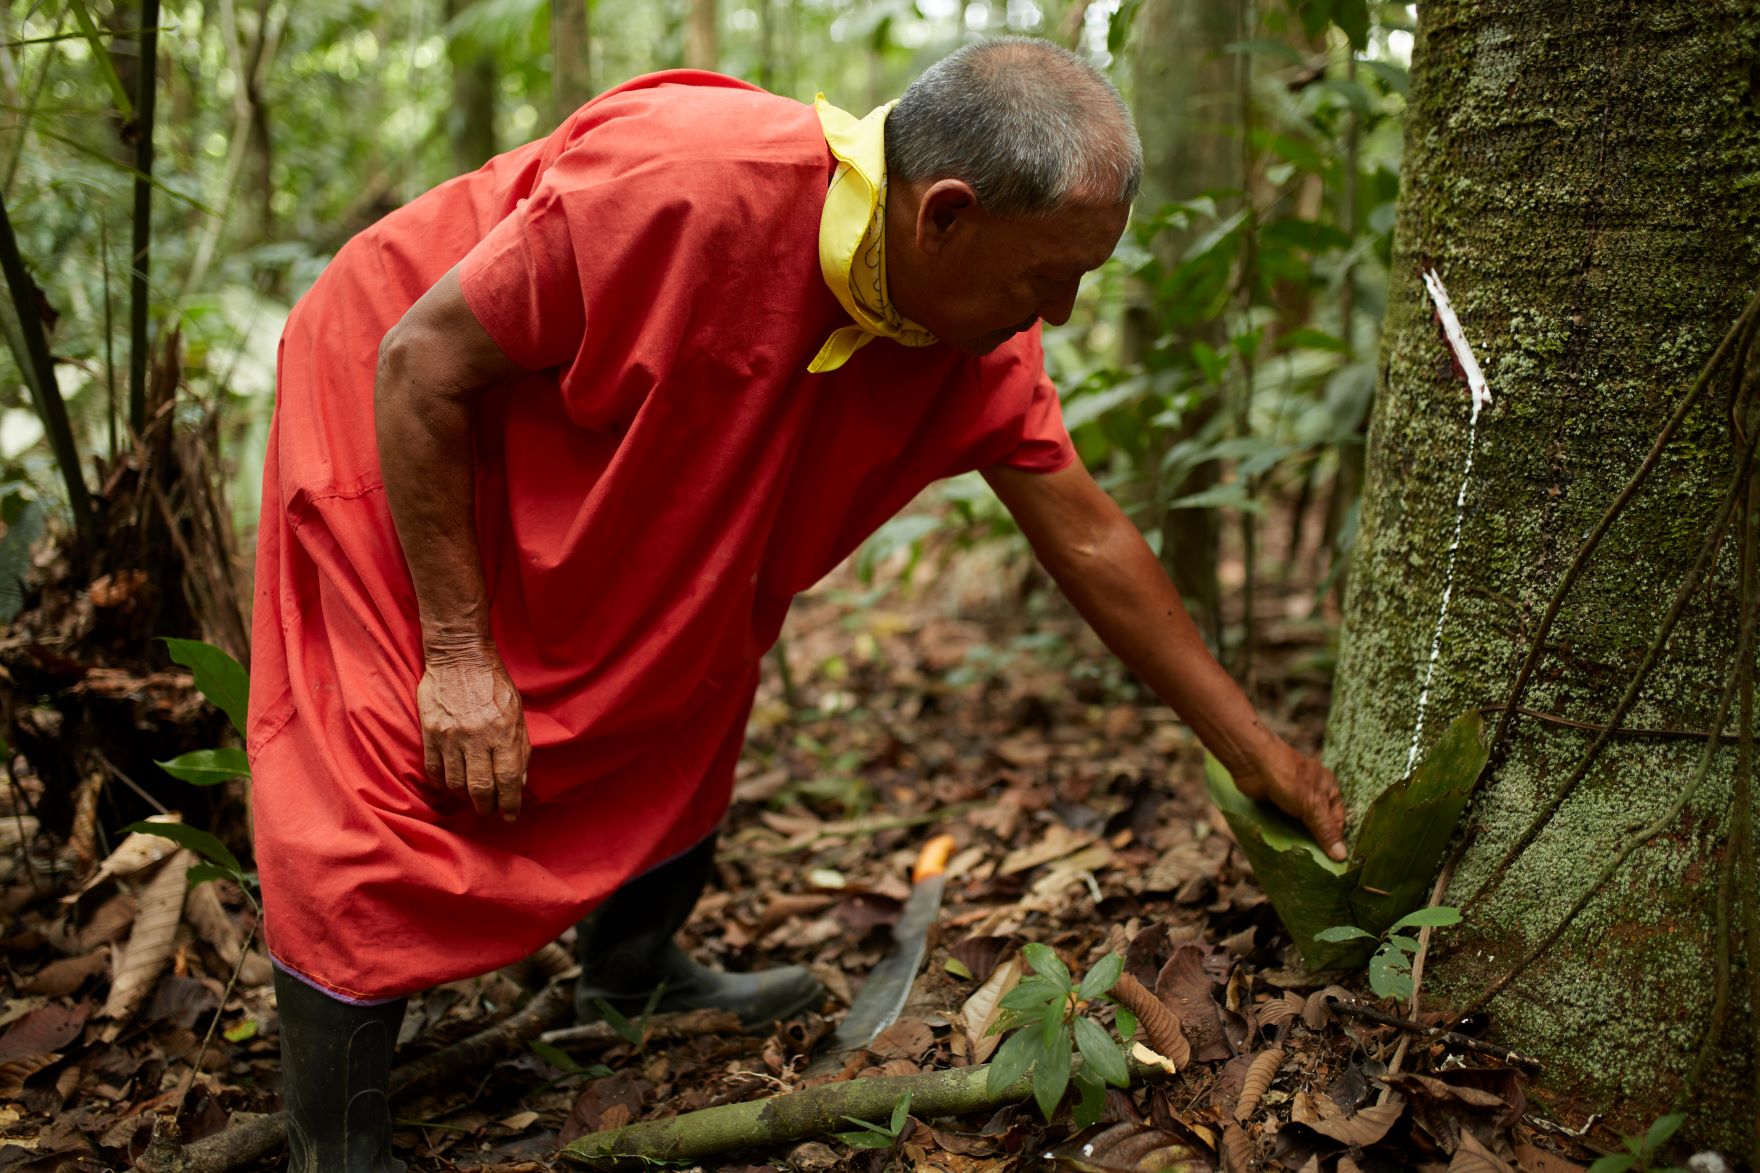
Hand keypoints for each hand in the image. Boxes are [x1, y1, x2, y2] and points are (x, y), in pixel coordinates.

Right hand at [416, 643, 529, 820]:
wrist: (461, 658)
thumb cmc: (494, 684)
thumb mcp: (517, 713)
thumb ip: (519, 748)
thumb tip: (520, 782)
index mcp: (504, 732)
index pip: (508, 779)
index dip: (510, 803)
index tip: (510, 815)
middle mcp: (478, 737)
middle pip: (481, 788)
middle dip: (487, 807)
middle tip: (490, 812)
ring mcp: (452, 736)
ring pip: (456, 783)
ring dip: (465, 797)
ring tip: (472, 799)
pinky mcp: (431, 732)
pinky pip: (434, 769)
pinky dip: (442, 783)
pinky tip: (450, 785)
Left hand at [1231, 741, 1347, 861]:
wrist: (1252, 762)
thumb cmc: (1288, 777)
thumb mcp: (1312, 805)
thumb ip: (1326, 830)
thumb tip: (1342, 856)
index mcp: (1329, 789)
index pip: (1337, 821)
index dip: (1335, 841)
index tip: (1335, 864)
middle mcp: (1313, 794)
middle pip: (1319, 824)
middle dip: (1317, 842)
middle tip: (1317, 868)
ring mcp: (1293, 799)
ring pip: (1301, 825)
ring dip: (1299, 840)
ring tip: (1302, 865)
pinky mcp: (1276, 804)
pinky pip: (1284, 823)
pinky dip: (1285, 834)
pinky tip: (1285, 851)